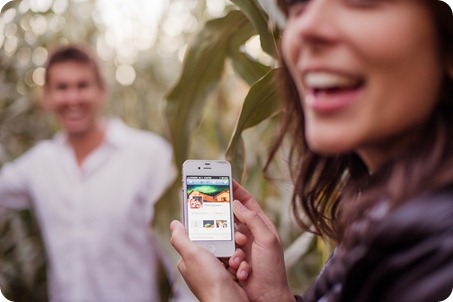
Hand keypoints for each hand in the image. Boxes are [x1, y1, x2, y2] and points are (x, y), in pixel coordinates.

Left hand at [170, 220, 248, 301]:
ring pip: (229, 253)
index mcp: (189, 259)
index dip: (208, 230)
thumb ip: (181, 238)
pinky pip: (237, 264)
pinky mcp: (228, 277)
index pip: (197, 237)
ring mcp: (215, 272)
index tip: (218, 225)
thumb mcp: (191, 254)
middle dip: (227, 243)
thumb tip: (174, 224)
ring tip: (234, 263)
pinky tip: (238, 271)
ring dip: (236, 256)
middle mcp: (201, 265)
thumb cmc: (209, 281)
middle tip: (234, 243)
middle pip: (216, 243)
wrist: (228, 301)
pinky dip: (240, 266)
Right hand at [228, 181, 294, 301]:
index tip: (225, 180)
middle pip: (232, 218)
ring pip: (225, 236)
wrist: (267, 297)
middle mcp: (249, 233)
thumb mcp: (267, 240)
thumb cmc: (272, 269)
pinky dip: (231, 260)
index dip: (236, 190)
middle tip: (222, 222)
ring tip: (240, 257)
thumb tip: (237, 204)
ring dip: (232, 248)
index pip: (247, 202)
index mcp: (260, 225)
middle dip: (228, 222)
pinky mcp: (231, 258)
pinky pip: (223, 252)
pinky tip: (240, 269)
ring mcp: (239, 246)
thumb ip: (253, 220)